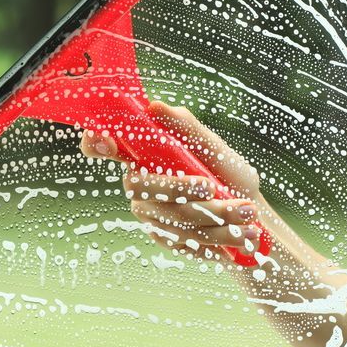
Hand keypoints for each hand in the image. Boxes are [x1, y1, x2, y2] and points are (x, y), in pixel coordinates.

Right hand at [79, 101, 262, 258]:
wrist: (251, 218)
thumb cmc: (227, 175)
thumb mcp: (213, 148)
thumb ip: (185, 129)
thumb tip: (154, 106)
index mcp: (143, 156)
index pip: (104, 147)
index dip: (95, 142)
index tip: (105, 140)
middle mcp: (140, 186)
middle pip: (140, 187)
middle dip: (178, 188)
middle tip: (211, 186)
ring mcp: (151, 215)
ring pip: (172, 217)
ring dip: (214, 216)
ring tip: (246, 212)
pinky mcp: (166, 239)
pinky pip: (185, 240)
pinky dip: (218, 236)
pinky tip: (241, 233)